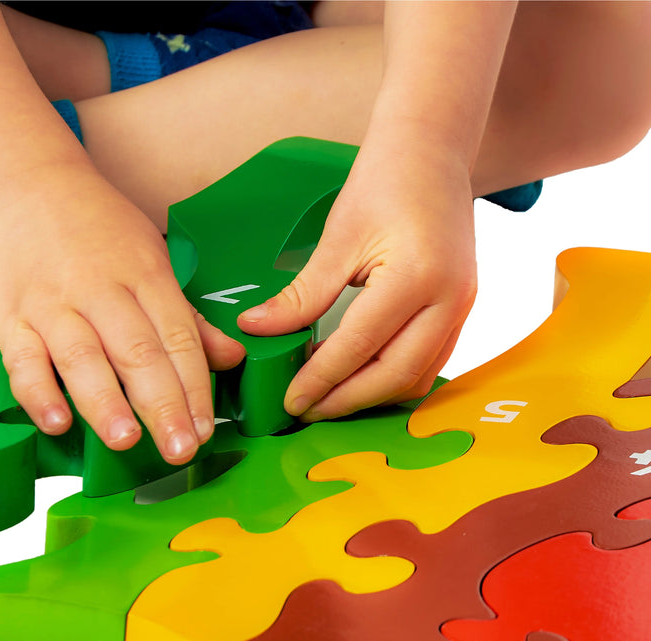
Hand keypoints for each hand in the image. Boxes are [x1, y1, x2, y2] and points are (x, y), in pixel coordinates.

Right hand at [0, 165, 244, 462]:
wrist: (27, 188)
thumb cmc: (100, 230)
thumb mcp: (153, 259)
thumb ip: (188, 316)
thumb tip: (231, 357)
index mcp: (145, 276)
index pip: (178, 340)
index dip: (195, 388)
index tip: (206, 428)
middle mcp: (100, 290)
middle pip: (137, 353)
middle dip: (163, 405)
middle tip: (181, 448)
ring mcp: (52, 304)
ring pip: (82, 358)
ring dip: (105, 403)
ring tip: (128, 440)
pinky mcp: (11, 317)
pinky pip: (21, 360)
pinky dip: (37, 393)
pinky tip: (57, 423)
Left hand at [238, 145, 476, 421]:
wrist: (431, 152)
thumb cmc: (383, 182)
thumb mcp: (337, 238)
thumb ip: (302, 294)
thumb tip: (256, 329)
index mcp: (416, 276)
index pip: (359, 347)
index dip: (321, 380)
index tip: (290, 401)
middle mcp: (450, 300)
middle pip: (395, 375)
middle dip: (347, 400)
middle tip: (306, 408)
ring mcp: (464, 307)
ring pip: (418, 377)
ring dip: (372, 395)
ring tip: (330, 395)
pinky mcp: (464, 309)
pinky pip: (431, 361)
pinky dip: (394, 377)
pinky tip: (362, 375)